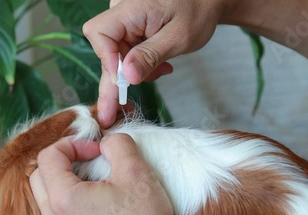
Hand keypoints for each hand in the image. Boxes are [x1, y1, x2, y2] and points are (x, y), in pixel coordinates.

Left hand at [30, 134, 191, 214]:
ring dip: (65, 179)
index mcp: (63, 199)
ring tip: (96, 178)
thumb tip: (108, 141)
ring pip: (47, 196)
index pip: (48, 156)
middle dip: (63, 159)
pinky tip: (100, 201)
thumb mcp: (137, 172)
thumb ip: (118, 144)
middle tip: (91, 158)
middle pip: (39, 175)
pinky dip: (71, 199)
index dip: (73, 143)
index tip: (97, 149)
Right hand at [83, 0, 227, 127]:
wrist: (208, 0)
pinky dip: (141, 63)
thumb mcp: (178, 37)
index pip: (99, 33)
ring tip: (163, 69)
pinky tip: (160, 65)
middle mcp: (122, 11)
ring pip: (116, 53)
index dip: (107, 60)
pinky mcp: (131, 27)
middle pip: (105, 48)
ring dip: (135, 70)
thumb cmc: (198, 11)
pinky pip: (127, 50)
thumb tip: (128, 77)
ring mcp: (125, 19)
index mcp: (130, 8)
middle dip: (120, 77)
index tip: (124, 80)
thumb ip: (151, 55)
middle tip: (116, 110)